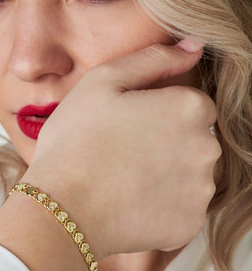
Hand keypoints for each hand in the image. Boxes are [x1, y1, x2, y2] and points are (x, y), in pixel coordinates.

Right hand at [24, 40, 220, 259]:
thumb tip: (194, 45)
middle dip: (168, 139)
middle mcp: (207, 148)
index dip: (160, 110)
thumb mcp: (103, 81)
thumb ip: (153, 58)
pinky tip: (131, 200)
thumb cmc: (77, 138)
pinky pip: (183, 206)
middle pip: (196, 137)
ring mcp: (201, 190)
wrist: (63, 206)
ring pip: (191, 172)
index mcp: (189, 108)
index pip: (192, 103)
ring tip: (125, 176)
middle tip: (124, 149)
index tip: (131, 122)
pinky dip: (163, 203)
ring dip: (167, 171)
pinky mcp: (190, 224)